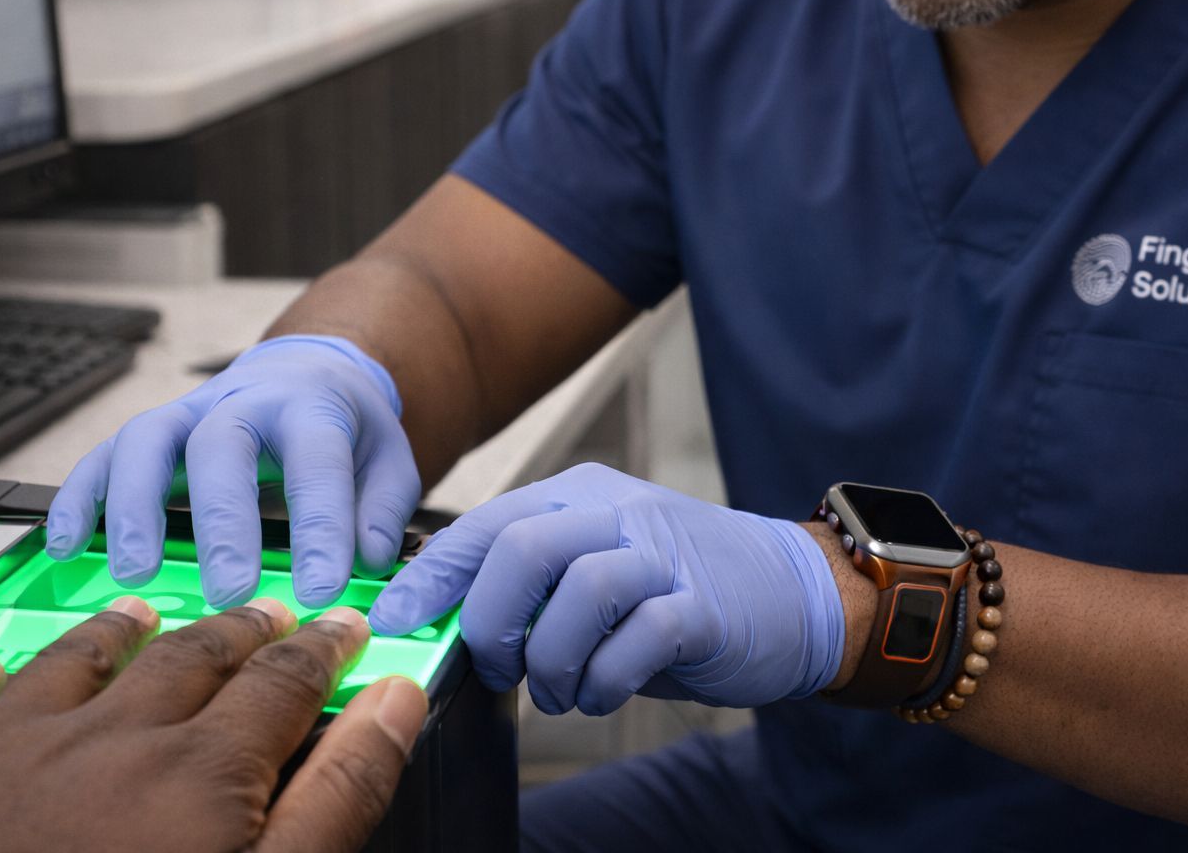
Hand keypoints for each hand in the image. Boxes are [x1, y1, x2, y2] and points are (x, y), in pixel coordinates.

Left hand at [0, 597, 425, 852]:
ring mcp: (9, 752)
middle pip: (188, 659)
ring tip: (146, 613)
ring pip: (77, 664)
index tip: (343, 628)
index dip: (322, 650)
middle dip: (238, 632)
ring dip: (121, 633)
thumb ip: (337, 796)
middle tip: (267, 613)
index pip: (281, 682)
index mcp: (197, 772)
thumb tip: (392, 704)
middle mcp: (106, 739)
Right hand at [47, 335, 419, 607]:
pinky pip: (102, 456)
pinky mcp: (150, 431)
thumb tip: (371, 561)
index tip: (321, 590)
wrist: (308, 370)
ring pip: (147, 442)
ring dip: (135, 508)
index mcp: (310, 407)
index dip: (321, 528)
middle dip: (222, 522)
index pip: (317, 463)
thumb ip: (383, 508)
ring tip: (136, 573)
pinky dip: (78, 498)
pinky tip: (65, 546)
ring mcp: (187, 412)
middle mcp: (242, 401)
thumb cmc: (347, 429)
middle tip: (229, 592)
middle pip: (221, 448)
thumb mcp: (387, 458)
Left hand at [367, 463, 844, 713]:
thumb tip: (443, 616)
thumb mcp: (597, 566)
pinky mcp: (704, 605)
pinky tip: (604, 693)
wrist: (792, 592)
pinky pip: (637, 638)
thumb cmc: (678, 587)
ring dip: (551, 661)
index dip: (431, 578)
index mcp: (579, 495)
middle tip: (501, 667)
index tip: (396, 623)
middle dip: (491, 622)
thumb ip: (531, 581)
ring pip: (579, 590)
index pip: (484, 524)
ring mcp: (665, 555)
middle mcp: (618, 512)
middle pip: (522, 549)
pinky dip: (605, 681)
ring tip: (560, 690)